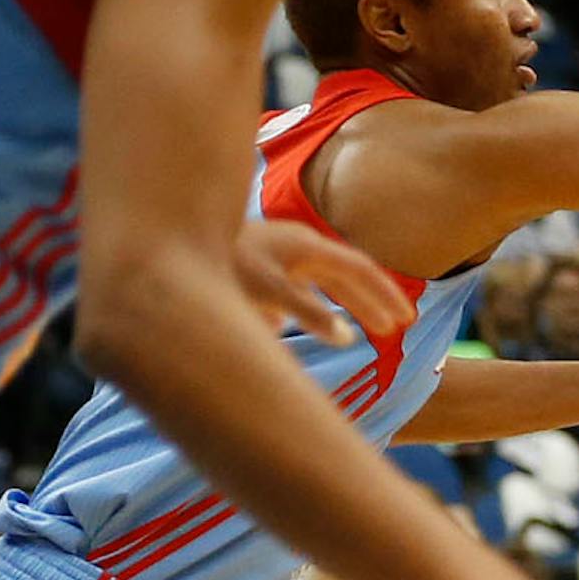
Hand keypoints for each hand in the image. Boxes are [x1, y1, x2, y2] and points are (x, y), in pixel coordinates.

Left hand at [233, 219, 412, 346]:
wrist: (172, 240)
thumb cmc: (222, 262)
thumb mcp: (266, 291)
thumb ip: (308, 314)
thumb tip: (347, 338)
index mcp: (309, 248)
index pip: (361, 271)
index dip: (385, 295)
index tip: (406, 320)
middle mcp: (300, 247)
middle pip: (348, 275)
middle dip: (374, 301)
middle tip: (397, 329)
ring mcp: (281, 255)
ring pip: (326, 281)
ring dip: (349, 305)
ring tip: (369, 330)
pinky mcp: (262, 266)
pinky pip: (300, 285)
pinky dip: (314, 305)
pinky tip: (307, 328)